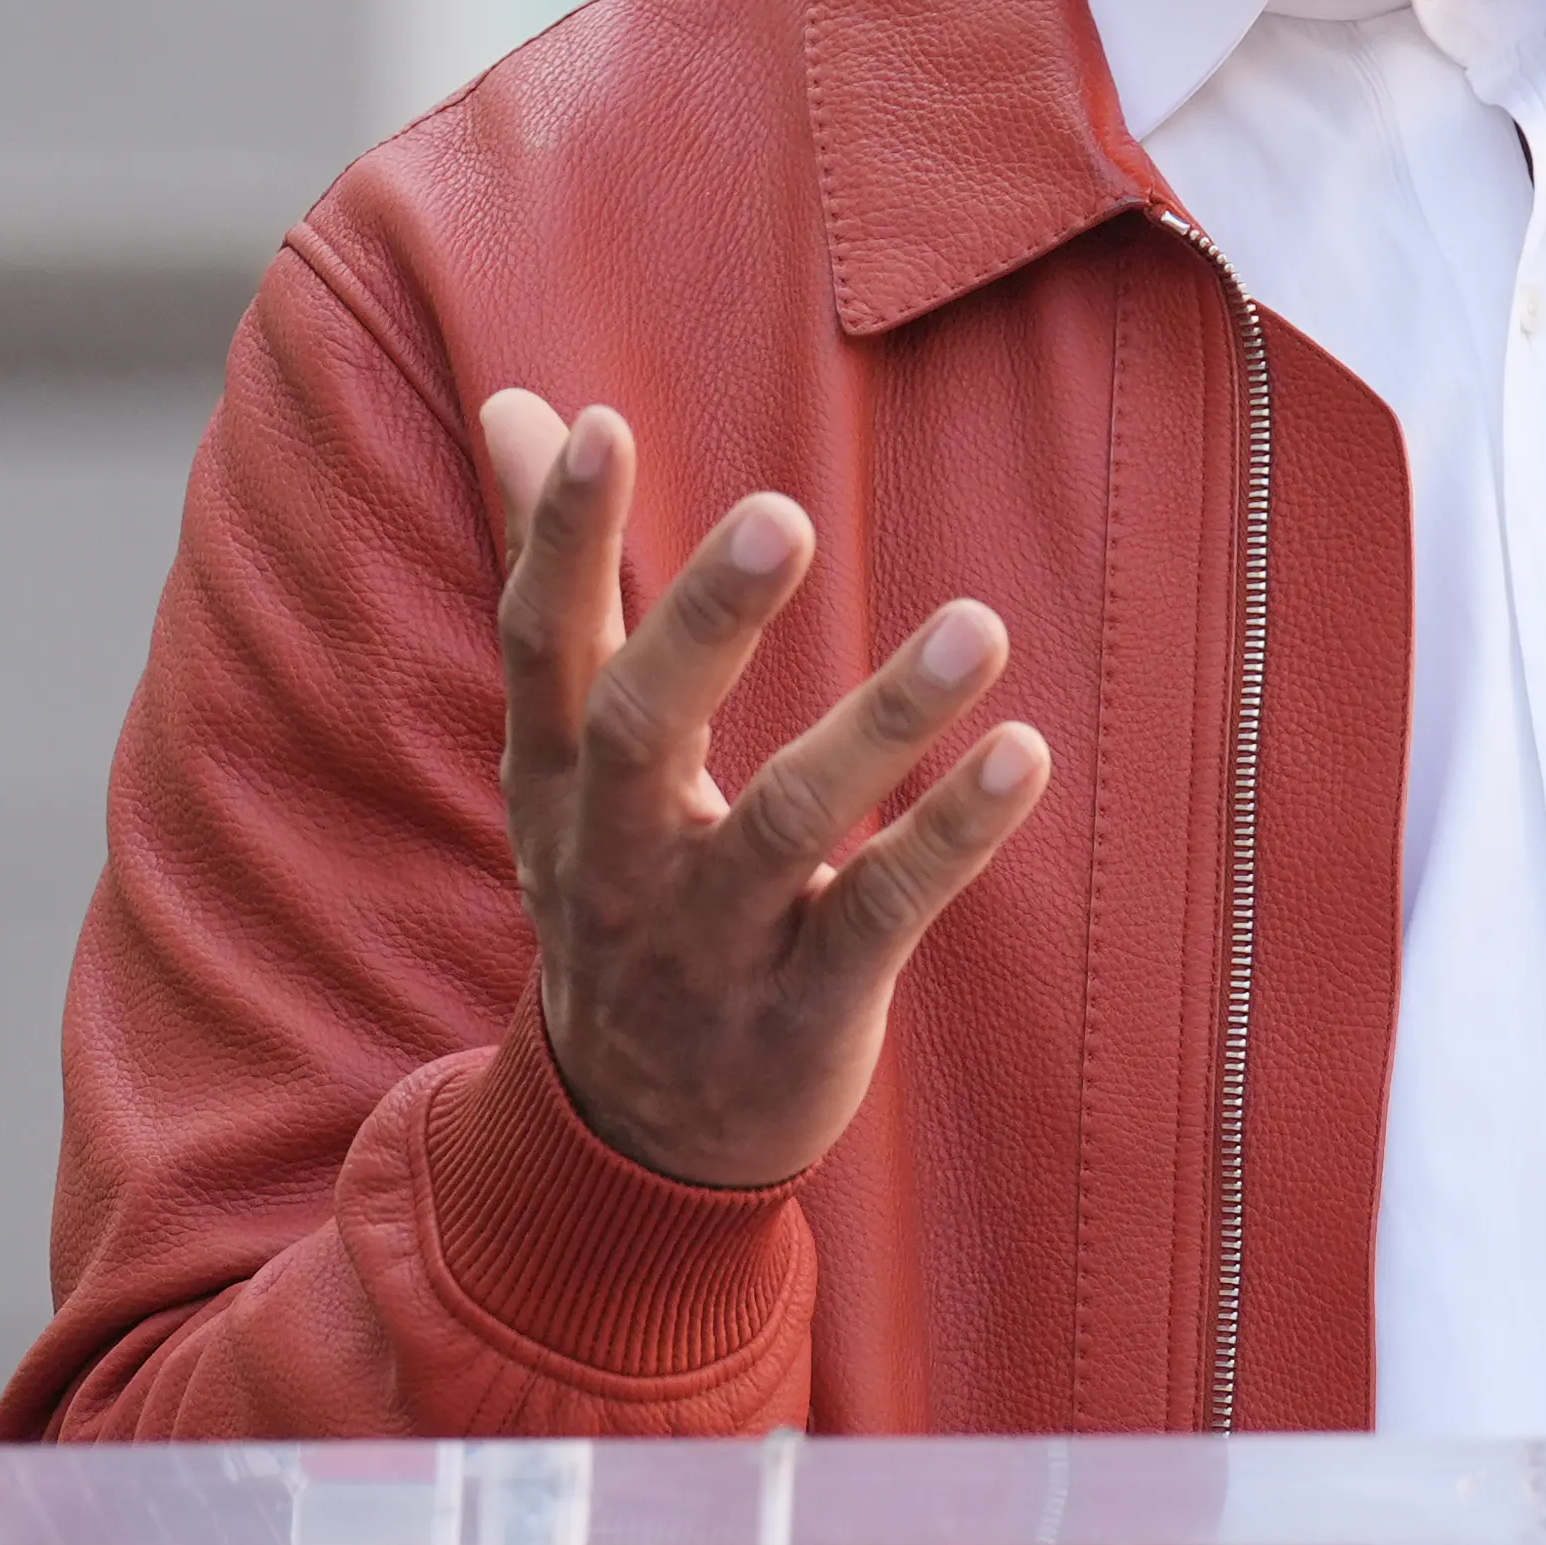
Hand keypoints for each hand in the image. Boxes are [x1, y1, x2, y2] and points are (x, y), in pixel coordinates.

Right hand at [476, 388, 1056, 1189]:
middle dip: (707, 621)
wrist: (633, 1141)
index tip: (599, 421)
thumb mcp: (565, 752)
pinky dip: (950, 838)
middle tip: (783, 513)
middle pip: (641, 727)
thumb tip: (521, 403)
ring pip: (782, 825)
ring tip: (979, 626)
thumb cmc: (620, 889)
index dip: (563, 538)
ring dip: (881, 725)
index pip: (542, 643)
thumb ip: (567, 577)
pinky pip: (879, 915)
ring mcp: (707, 943)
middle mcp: (613, 858)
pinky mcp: (802, 1011)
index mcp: (553, 780)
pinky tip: (1023, 756)